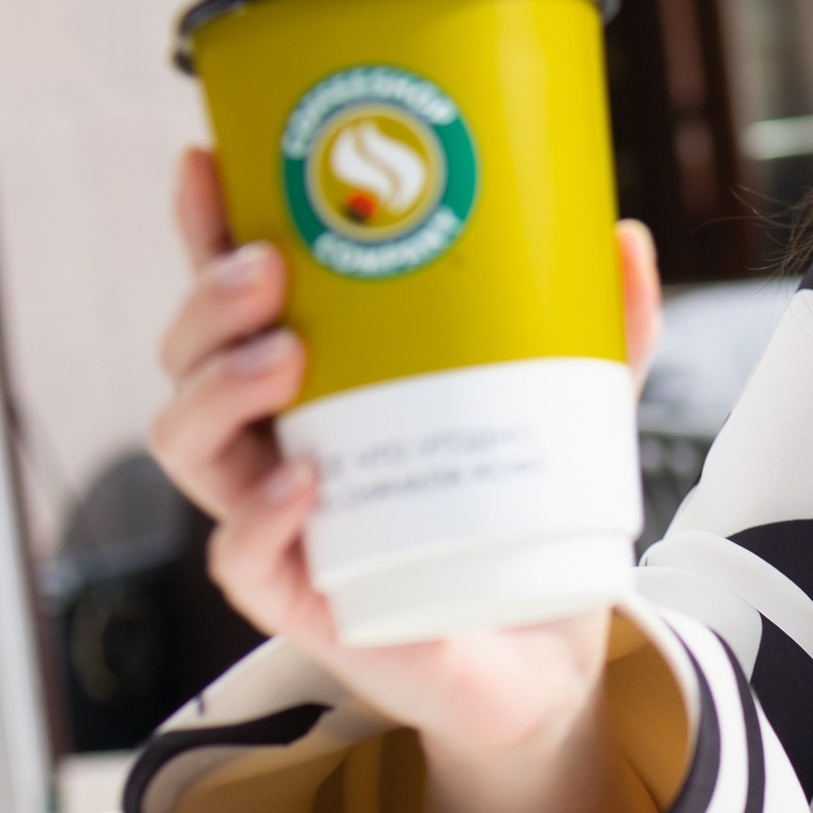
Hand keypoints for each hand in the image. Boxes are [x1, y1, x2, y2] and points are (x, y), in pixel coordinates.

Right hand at [151, 148, 666, 812]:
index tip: (207, 157)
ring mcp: (276, 521)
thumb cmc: (521, 513)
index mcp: (319, 380)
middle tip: (271, 269)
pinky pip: (239, 557)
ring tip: (284, 358)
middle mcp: (274, 441)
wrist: (545, 654)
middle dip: (208, 302)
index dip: (204, 226)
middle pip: (188, 359)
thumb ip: (598, 328)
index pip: (236, 295)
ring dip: (217, 390)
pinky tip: (304, 484)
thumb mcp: (568, 406)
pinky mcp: (299, 599)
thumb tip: (624, 236)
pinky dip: (258, 518)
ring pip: (188, 446)